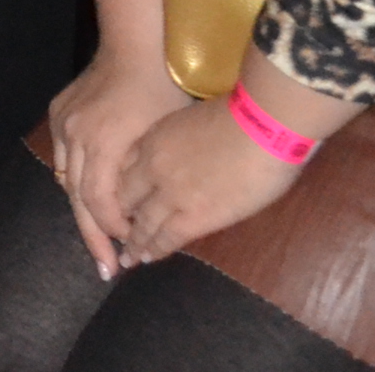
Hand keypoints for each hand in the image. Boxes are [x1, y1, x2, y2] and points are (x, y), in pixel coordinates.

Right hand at [45, 44, 195, 276]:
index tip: (131, 251)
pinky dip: (77, 182)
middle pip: (78, 199)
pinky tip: (90, 197)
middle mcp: (75, 136)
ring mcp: (63, 124)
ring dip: (84, 210)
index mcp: (101, 143)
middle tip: (106, 270)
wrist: (134, 46)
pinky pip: (64, 158)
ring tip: (99, 239)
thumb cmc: (162, 90)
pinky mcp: (60, 113)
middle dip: (94, 237)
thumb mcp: (163, 138)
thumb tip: (146, 217)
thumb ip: (146, 177)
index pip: (100, 202)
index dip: (115, 231)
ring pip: (67, 180)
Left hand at [112, 93, 302, 264]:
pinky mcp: (195, 216)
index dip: (121, 187)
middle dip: (118, 217)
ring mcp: (171, 194)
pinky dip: (154, 250)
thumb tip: (186, 154)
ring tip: (128, 256)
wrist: (261, 126)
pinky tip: (148, 258)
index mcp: (152, 139)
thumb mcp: (191, 119)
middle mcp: (152, 167)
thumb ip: (180, 140)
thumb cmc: (239, 115)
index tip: (120, 200)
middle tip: (114, 232)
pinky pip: (167, 238)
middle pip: (125, 197)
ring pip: (142, 223)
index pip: (123, 169)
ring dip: (134, 241)